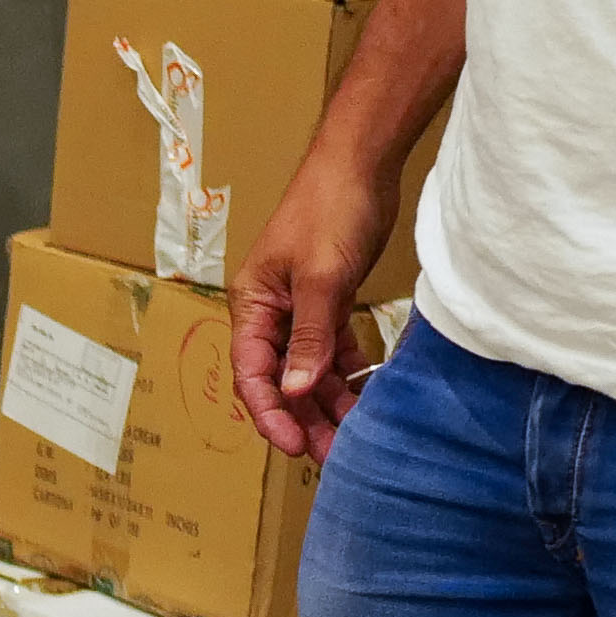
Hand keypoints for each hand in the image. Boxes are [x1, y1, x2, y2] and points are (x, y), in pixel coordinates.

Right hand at [231, 136, 407, 458]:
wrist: (361, 161)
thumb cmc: (331, 209)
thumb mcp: (321, 278)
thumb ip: (309, 337)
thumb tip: (294, 391)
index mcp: (253, 304)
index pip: (252, 372)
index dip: (269, 413)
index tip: (294, 446)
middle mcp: (270, 310)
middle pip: (279, 378)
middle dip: (301, 418)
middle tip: (329, 455)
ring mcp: (300, 307)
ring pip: (307, 369)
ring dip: (325, 402)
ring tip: (350, 437)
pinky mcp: (330, 300)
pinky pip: (331, 350)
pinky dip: (344, 375)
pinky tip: (363, 399)